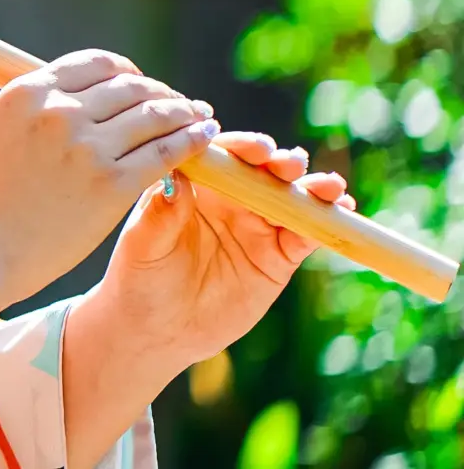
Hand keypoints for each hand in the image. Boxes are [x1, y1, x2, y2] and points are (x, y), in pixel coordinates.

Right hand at [0, 49, 217, 315]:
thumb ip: (26, 111)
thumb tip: (58, 100)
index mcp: (27, 93)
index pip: (95, 64)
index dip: (127, 72)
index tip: (139, 85)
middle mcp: (61, 112)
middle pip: (130, 87)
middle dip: (160, 93)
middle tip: (178, 103)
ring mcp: (88, 148)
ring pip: (155, 115)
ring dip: (184, 112)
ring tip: (200, 117)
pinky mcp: (111, 186)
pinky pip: (165, 153)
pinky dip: (191, 141)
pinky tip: (205, 139)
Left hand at [88, 130, 350, 370]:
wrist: (156, 329)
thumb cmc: (139, 278)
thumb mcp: (144, 245)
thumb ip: (161, 212)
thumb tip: (175, 176)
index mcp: (194, 185)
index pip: (222, 158)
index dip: (242, 148)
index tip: (258, 148)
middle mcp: (228, 199)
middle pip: (261, 173)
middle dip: (280, 165)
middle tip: (291, 164)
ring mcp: (255, 227)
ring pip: (289, 201)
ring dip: (312, 190)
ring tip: (328, 187)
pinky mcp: (276, 259)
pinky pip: (304, 236)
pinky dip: (323, 224)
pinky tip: (340, 211)